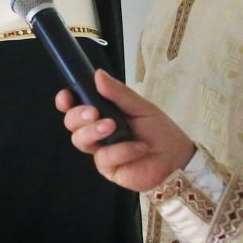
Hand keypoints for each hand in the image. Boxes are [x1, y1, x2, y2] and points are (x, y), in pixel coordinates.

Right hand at [56, 69, 195, 191]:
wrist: (177, 158)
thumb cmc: (159, 131)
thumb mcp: (140, 107)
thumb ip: (118, 93)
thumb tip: (97, 74)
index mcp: (103, 112)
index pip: (76, 106)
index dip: (66, 101)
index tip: (66, 98)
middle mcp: (97, 131)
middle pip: (72, 123)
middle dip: (78, 116)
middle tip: (93, 113)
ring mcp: (100, 150)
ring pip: (80, 140)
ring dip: (94, 131)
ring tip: (112, 127)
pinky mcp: (107, 168)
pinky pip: (103, 157)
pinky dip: (121, 150)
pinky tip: (138, 148)